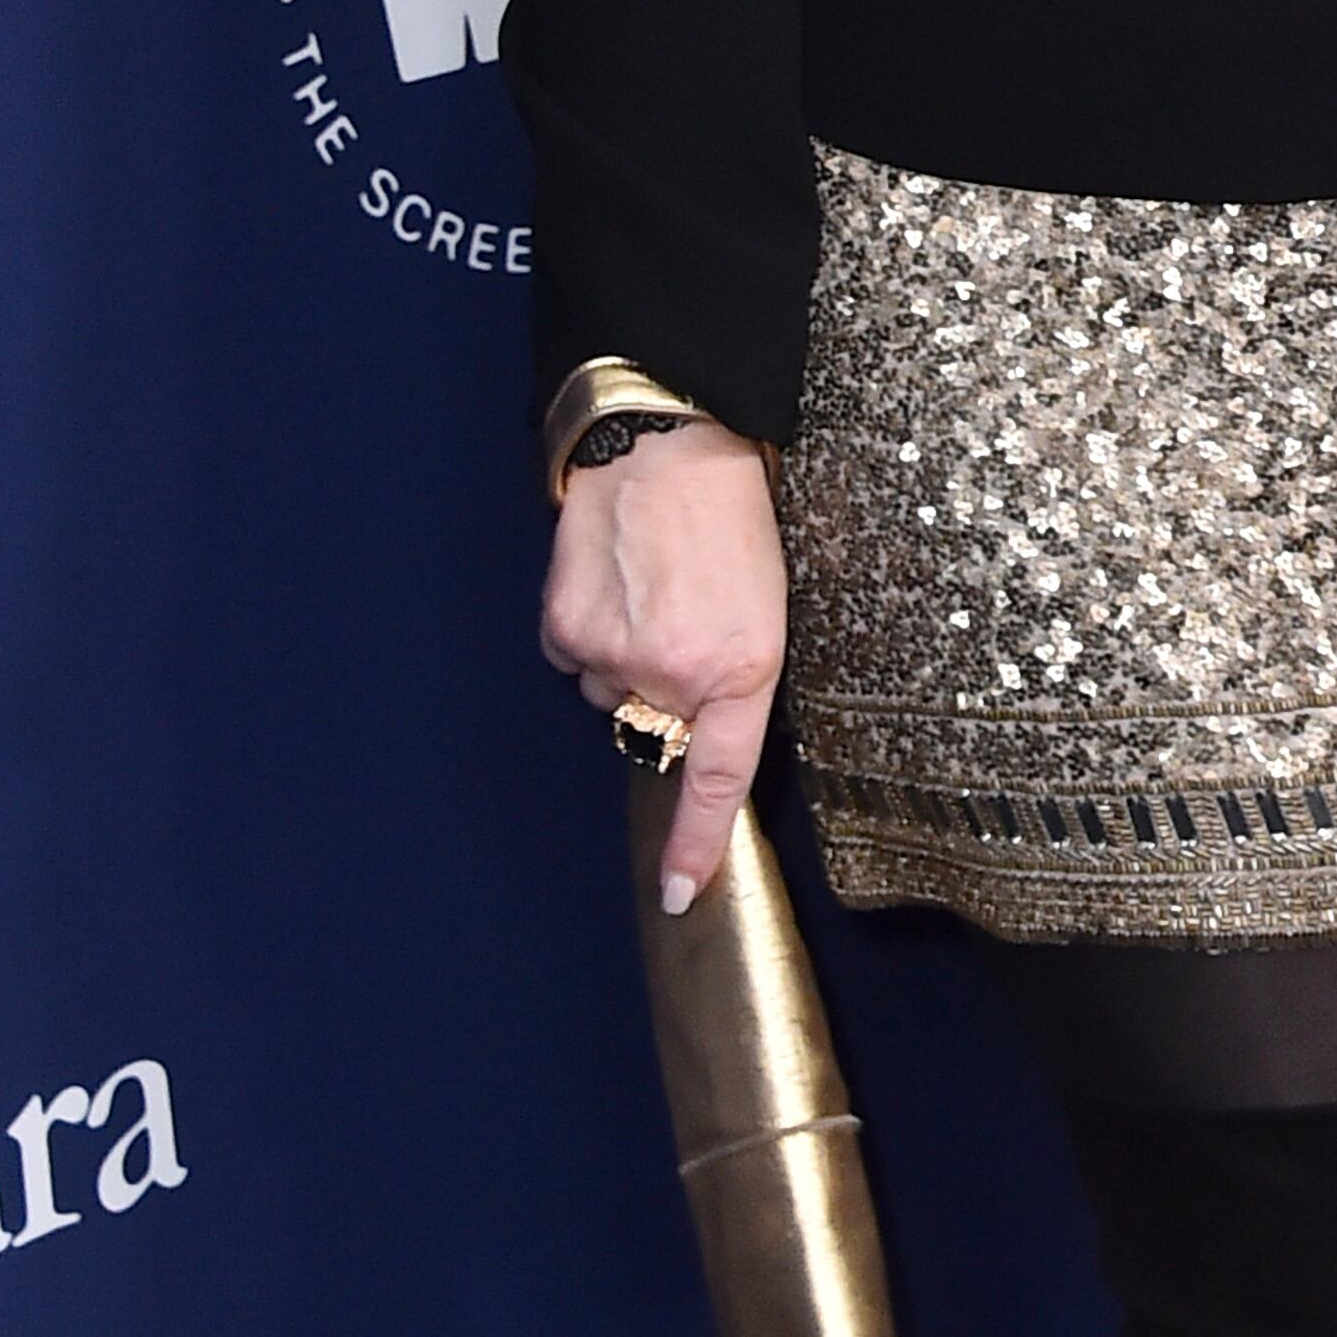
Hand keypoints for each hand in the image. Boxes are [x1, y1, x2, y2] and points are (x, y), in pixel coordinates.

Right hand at [540, 422, 786, 909]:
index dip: (695, 842)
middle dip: (665, 692)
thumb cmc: (734, 515)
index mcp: (744, 669)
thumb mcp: (770, 602)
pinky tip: (615, 579)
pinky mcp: (566, 627)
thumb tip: (687, 727)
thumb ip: (733, 676)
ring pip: (612, 690)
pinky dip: (589, 630)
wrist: (667, 441)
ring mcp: (614, 654)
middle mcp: (674, 674)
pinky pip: (574, 656)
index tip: (680, 895)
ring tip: (654, 585)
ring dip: (628, 655)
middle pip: (656, 726)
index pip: (717, 779)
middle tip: (684, 615)